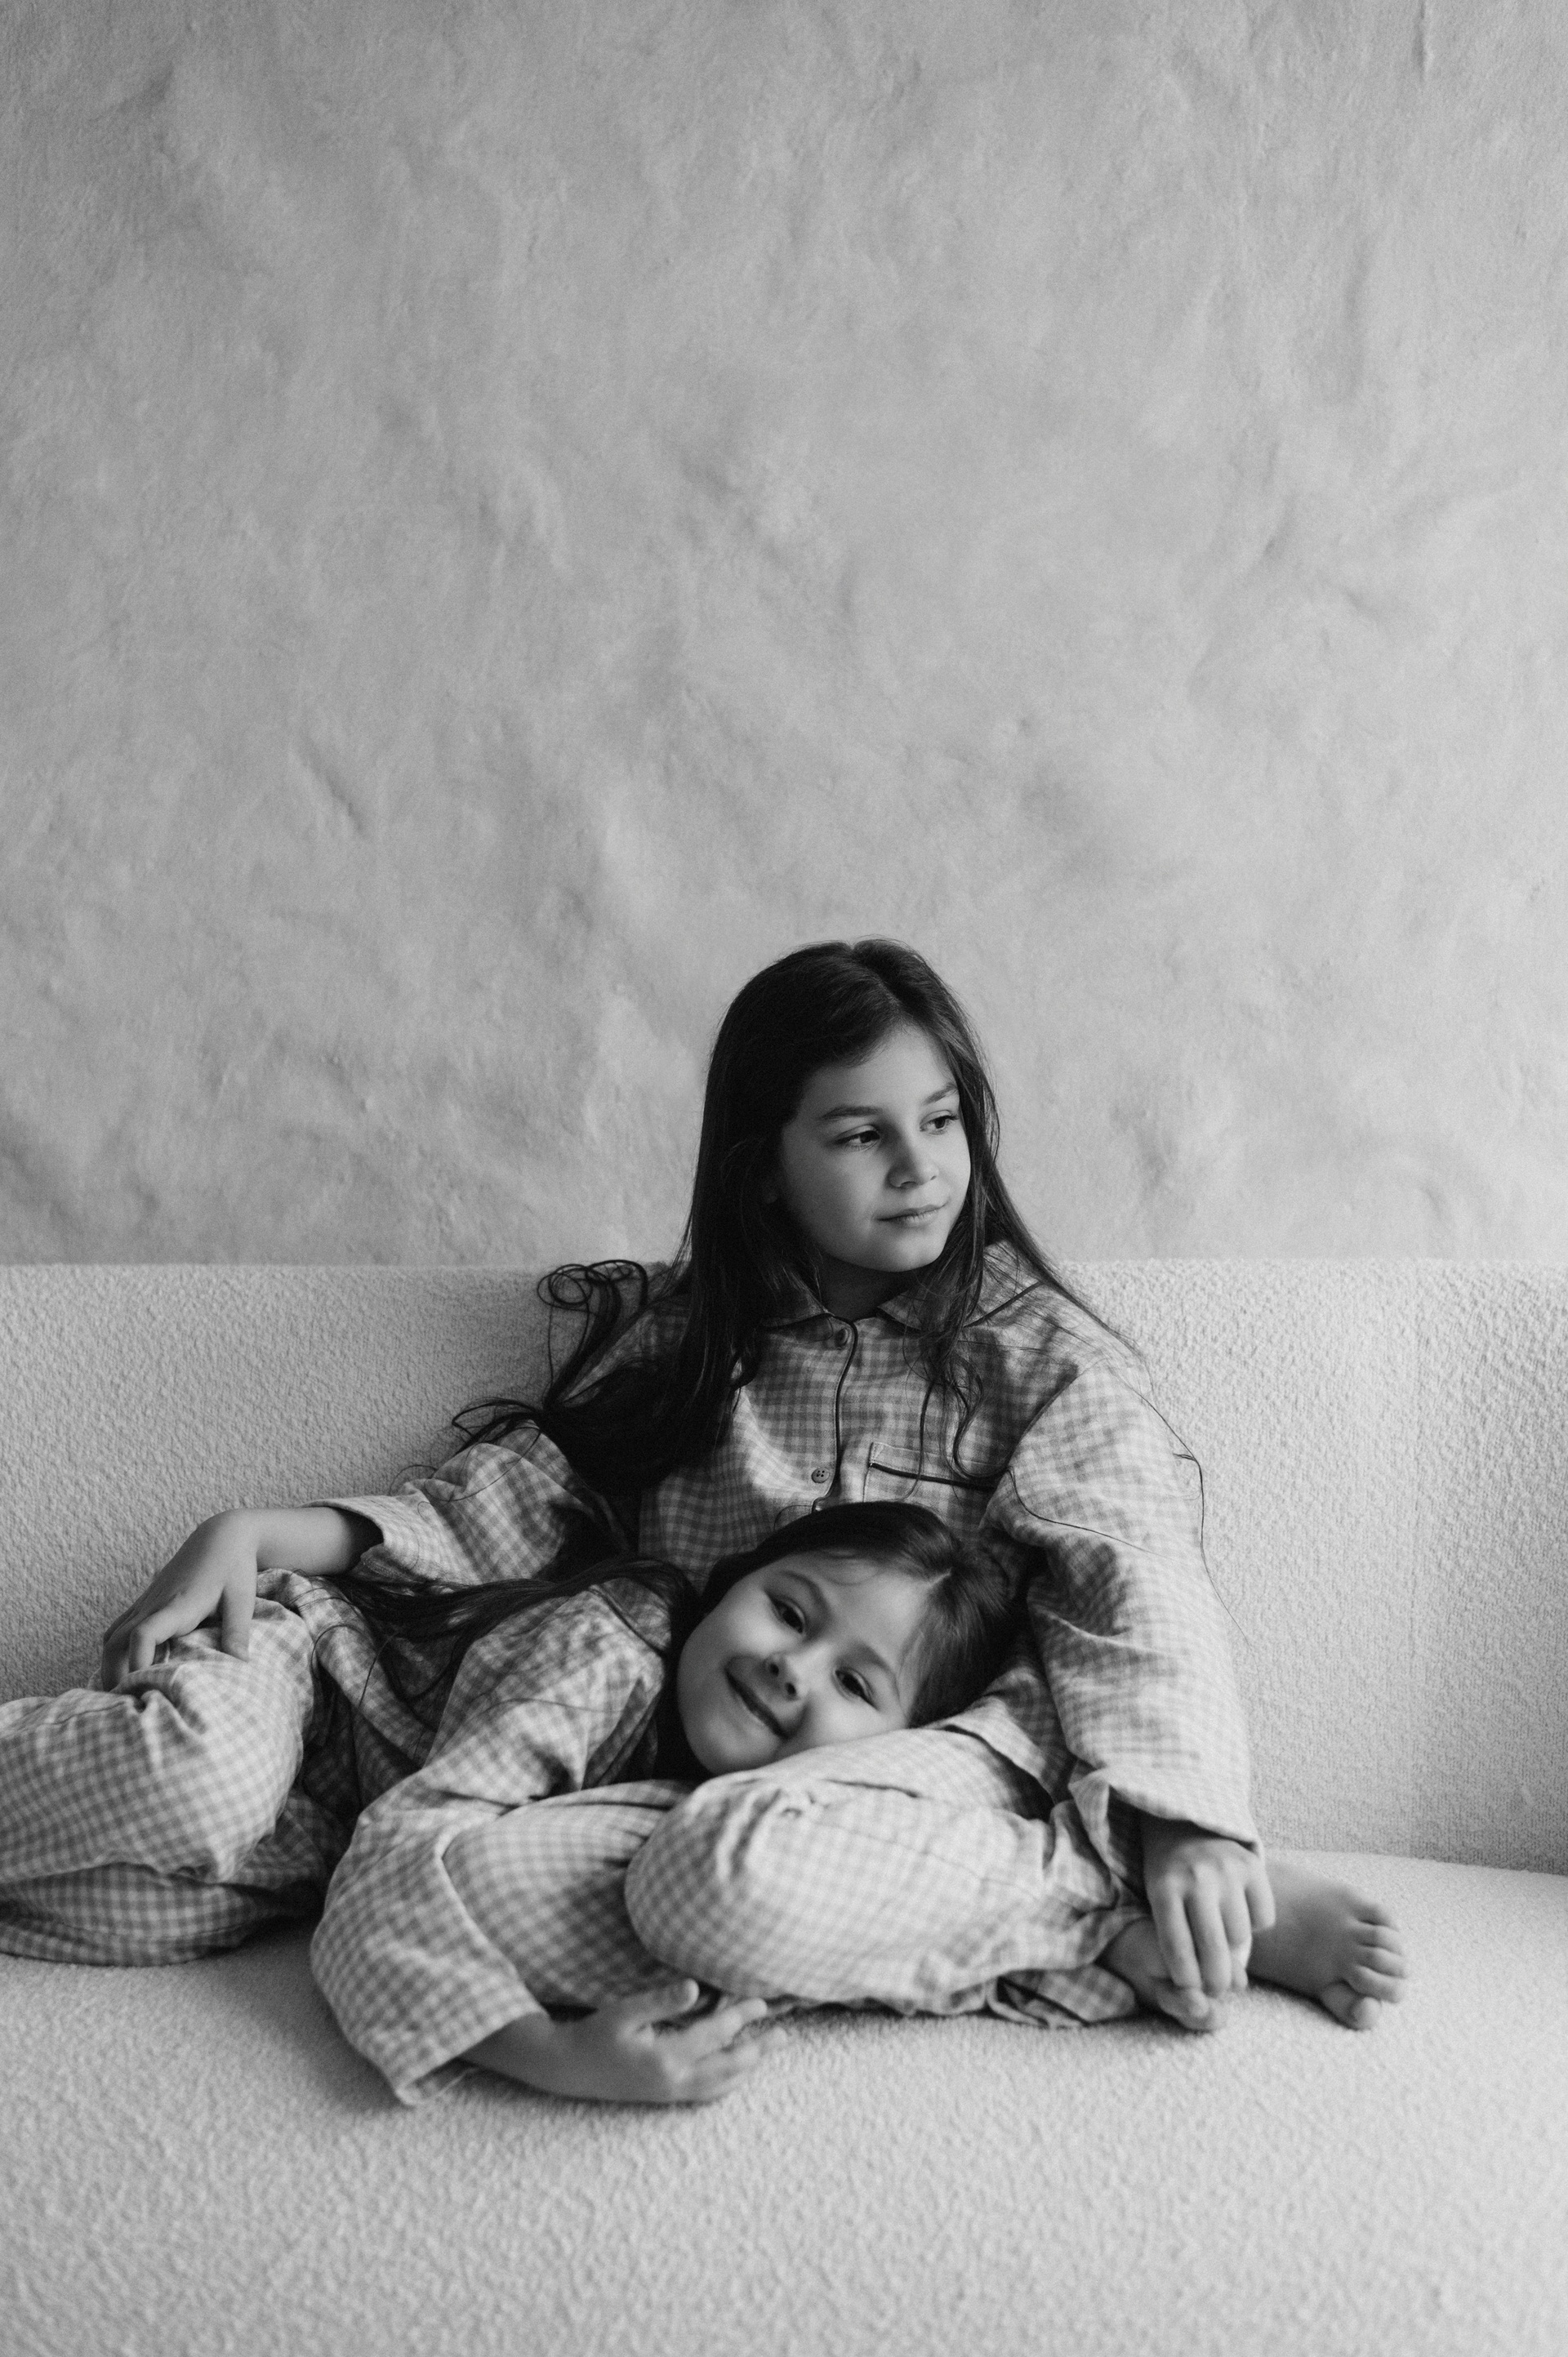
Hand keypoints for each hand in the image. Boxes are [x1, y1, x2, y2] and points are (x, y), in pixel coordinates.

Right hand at [99, 1512, 261, 1688]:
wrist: (222, 1535)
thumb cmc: (234, 1566)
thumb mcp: (241, 1599)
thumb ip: (237, 1632)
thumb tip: (240, 1666)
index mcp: (176, 1604)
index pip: (143, 1634)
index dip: (137, 1662)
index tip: (142, 1687)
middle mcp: (154, 1604)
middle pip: (115, 1642)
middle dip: (113, 1674)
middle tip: (124, 1706)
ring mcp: (146, 1602)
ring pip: (112, 1636)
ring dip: (109, 1664)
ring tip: (120, 1694)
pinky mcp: (147, 1601)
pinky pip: (118, 1627)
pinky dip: (114, 1650)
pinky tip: (123, 1668)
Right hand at [468, 1982, 781, 2105]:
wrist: (569, 2069)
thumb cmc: (595, 2034)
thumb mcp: (624, 2012)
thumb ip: (660, 2000)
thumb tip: (695, 1987)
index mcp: (667, 2057)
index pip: (716, 2034)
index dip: (741, 2016)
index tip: (761, 2001)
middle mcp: (675, 2080)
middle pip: (729, 2066)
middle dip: (758, 2049)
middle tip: (784, 2034)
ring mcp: (671, 2092)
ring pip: (721, 2084)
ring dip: (747, 2067)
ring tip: (768, 2051)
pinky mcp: (665, 2096)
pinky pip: (706, 2093)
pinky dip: (727, 2082)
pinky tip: (735, 2073)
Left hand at [1138, 1814, 1275, 2004]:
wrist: (1185, 1822)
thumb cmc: (1169, 1874)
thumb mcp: (1157, 1898)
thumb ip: (1176, 1936)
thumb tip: (1203, 1988)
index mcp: (1164, 1887)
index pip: (1176, 1945)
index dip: (1185, 1976)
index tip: (1191, 1989)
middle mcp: (1196, 1877)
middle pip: (1213, 1948)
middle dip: (1216, 1979)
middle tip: (1219, 1989)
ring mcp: (1227, 1870)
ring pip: (1241, 1936)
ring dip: (1235, 1948)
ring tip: (1224, 1941)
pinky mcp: (1252, 1865)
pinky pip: (1263, 1917)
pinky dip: (1255, 1925)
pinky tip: (1240, 1914)